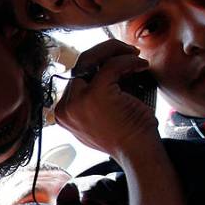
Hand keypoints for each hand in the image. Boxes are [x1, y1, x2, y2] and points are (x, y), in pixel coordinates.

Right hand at [55, 39, 159, 163]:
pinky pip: (111, 65)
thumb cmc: (126, 136)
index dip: (97, 64)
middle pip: (80, 65)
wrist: (137, 153)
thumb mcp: (99, 117)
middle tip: (127, 52)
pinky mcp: (95, 94)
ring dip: (115, 52)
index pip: (75, 77)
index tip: (117, 62)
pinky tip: (140, 65)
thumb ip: (90, 100)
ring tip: (134, 56)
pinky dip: (128, 61)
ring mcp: (78, 101)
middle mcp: (65, 107)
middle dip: (104, 53)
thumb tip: (102, 67)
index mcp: (63, 113)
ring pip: (91, 59)